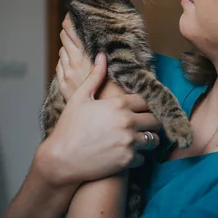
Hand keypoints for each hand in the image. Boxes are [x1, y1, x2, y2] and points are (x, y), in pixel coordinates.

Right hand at [41, 54, 159, 186]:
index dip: (146, 104)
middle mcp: (127, 122)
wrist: (61, 160)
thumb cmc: (69, 128)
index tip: (143, 108)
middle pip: (156, 120)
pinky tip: (127, 153)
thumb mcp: (79, 98)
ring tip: (138, 138)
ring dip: (148, 139)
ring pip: (154, 140)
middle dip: (152, 122)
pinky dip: (138, 157)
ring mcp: (129, 142)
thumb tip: (102, 55)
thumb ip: (95, 76)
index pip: (147, 100)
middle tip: (144, 124)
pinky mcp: (128, 161)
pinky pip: (144, 158)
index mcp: (118, 104)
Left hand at [57, 13, 122, 100]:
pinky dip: (65, 62)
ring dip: (68, 48)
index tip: (73, 14)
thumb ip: (110, 51)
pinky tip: (73, 64)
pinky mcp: (63, 84)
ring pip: (62, 51)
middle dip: (69, 31)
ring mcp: (66, 73)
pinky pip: (60, 66)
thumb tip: (109, 39)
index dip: (70, 19)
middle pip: (64, 37)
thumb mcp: (116, 65)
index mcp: (86, 54)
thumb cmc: (116, 90)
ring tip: (77, 48)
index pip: (70, 28)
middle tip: (75, 27)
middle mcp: (73, 61)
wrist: (105, 114)